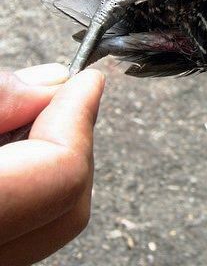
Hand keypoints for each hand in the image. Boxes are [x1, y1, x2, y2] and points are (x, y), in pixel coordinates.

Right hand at [0, 64, 104, 265]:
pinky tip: (9, 156)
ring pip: (54, 223)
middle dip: (73, 144)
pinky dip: (30, 191)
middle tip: (53, 99)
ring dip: (52, 166)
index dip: (80, 118)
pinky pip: (26, 235)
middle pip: (71, 205)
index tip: (85, 82)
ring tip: (20, 125)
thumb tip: (53, 83)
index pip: (64, 174)